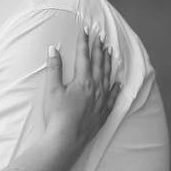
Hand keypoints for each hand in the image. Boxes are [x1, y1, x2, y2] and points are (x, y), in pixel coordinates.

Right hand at [43, 26, 118, 146]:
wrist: (66, 140)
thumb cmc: (57, 115)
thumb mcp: (52, 90)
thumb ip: (54, 68)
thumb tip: (53, 49)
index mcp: (83, 81)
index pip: (84, 57)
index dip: (84, 43)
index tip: (86, 31)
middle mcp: (95, 89)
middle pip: (99, 64)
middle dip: (99, 49)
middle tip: (101, 37)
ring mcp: (101, 101)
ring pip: (108, 77)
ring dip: (108, 64)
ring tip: (110, 53)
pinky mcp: (102, 113)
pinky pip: (112, 97)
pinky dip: (115, 88)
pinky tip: (118, 83)